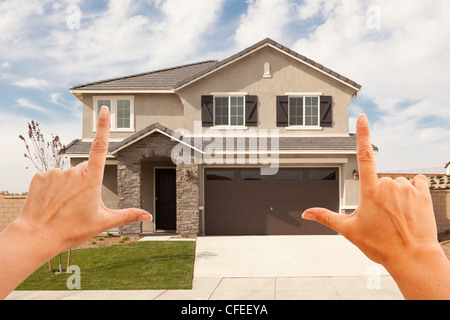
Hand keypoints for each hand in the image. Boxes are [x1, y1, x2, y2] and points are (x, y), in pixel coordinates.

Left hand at [0, 106, 150, 298]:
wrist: (37, 237)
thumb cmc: (72, 230)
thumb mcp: (103, 223)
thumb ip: (127, 215)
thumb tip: (148, 216)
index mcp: (91, 179)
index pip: (100, 147)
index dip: (103, 126)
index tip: (104, 109)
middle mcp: (73, 171)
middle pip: (84, 171)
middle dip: (85, 184)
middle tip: (79, 206)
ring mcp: (55, 173)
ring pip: (67, 176)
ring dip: (68, 187)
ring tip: (63, 207)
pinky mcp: (39, 177)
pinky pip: (51, 178)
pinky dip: (53, 188)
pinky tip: (51, 203)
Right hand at [302, 114, 449, 298]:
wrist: (412, 258)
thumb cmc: (381, 245)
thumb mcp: (349, 231)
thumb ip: (326, 217)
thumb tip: (306, 213)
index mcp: (369, 191)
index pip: (364, 156)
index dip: (362, 134)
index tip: (363, 117)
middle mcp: (389, 185)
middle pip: (380, 179)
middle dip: (379, 193)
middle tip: (381, 215)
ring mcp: (407, 188)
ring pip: (397, 182)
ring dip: (396, 194)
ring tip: (396, 215)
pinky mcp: (423, 193)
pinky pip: (416, 182)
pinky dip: (413, 191)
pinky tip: (410, 206)